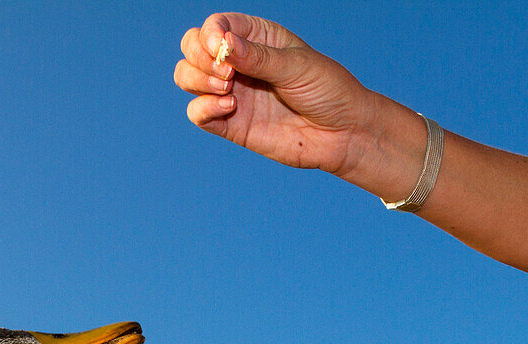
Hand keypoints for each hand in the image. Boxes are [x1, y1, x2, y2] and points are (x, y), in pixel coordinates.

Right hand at [174, 13, 375, 177]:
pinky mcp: (229, 124)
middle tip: (227, 74)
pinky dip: (203, 108)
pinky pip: (197, 113)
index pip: (216, 25)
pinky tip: (230, 108)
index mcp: (256, 38)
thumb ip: (258, 57)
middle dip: (198, 58)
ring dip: (197, 81)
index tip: (222, 49)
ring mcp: (231, 94)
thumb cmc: (326, 90)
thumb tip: (222, 45)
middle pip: (192, 49)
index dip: (210, 34)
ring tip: (228, 90)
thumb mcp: (296, 65)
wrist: (341, 134)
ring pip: (187, 78)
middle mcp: (238, 64)